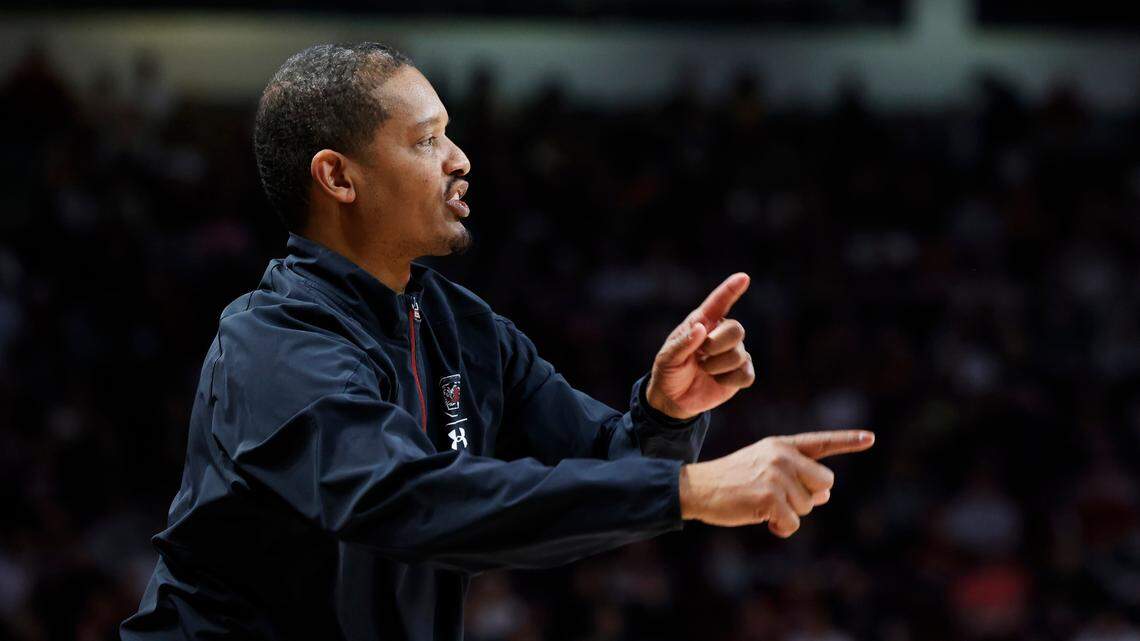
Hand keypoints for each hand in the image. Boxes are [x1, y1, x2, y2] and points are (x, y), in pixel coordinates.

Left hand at [646, 273, 752, 419]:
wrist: (674, 399)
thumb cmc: (669, 372)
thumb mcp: (668, 358)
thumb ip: (683, 343)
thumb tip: (701, 328)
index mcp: (702, 323)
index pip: (719, 303)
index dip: (731, 289)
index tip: (743, 277)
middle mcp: (721, 334)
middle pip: (736, 329)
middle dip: (717, 345)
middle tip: (701, 356)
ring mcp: (733, 353)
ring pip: (739, 354)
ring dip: (717, 367)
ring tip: (704, 370)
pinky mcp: (740, 372)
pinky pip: (746, 374)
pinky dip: (729, 381)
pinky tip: (717, 381)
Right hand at [678, 430, 874, 536]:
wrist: (699, 488)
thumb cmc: (733, 480)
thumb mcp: (763, 467)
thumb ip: (796, 475)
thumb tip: (825, 494)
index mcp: (782, 445)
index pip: (821, 442)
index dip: (848, 441)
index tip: (870, 438)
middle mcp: (782, 456)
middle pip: (825, 483)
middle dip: (809, 497)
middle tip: (779, 497)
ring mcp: (776, 475)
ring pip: (808, 507)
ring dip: (789, 513)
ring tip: (762, 505)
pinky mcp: (770, 497)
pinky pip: (793, 523)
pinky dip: (781, 528)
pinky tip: (763, 520)